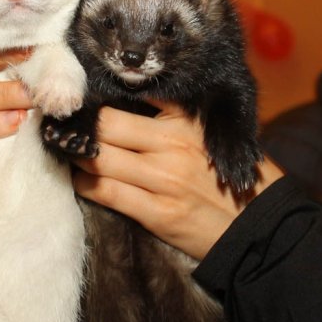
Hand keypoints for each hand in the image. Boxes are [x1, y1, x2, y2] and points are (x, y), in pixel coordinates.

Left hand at [72, 102, 283, 259]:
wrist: (258, 227)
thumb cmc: (231, 175)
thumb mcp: (211, 131)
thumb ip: (172, 112)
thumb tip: (126, 95)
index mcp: (184, 120)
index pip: (129, 96)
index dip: (96, 98)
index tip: (76, 100)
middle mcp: (172, 146)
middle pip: (105, 126)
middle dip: (79, 126)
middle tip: (62, 127)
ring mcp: (163, 180)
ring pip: (99, 159)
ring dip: (77, 155)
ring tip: (68, 152)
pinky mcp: (157, 213)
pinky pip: (106, 193)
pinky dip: (85, 184)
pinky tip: (80, 180)